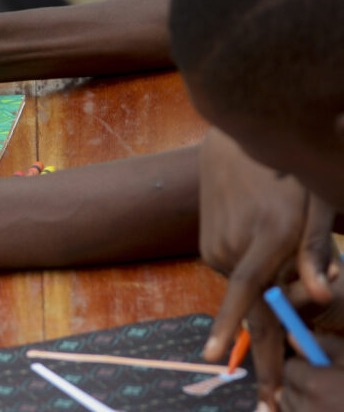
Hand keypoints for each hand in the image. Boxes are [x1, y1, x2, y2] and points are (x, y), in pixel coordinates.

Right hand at [197, 130, 336, 406]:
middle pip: (256, 308)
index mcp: (267, 238)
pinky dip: (256, 276)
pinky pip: (238, 275)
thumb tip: (323, 296)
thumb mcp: (314, 204)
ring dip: (270, 291)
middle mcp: (235, 249)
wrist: (232, 146)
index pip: (249, 293)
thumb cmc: (285, 173)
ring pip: (249, 291)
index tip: (217, 359)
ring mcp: (216, 249)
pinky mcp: (209, 247)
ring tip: (285, 248)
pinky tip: (263, 242)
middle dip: (266, 350)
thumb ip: (316, 252)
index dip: (237, 330)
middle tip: (272, 396)